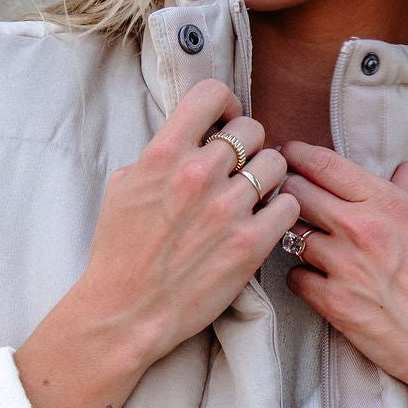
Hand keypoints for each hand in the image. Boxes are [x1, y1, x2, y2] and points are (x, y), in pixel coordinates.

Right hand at [77, 79, 299, 367]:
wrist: (126, 313)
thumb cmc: (119, 254)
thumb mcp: (123, 188)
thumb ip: (158, 157)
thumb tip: (187, 140)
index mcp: (164, 154)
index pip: (211, 95)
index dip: (226, 104)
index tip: (225, 122)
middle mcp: (198, 175)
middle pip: (252, 129)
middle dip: (249, 146)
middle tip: (240, 169)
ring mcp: (227, 209)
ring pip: (276, 164)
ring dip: (268, 178)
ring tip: (252, 198)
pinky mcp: (250, 244)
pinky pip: (288, 206)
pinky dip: (281, 211)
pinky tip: (264, 222)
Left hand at [278, 141, 407, 407]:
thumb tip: (405, 168)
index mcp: (389, 204)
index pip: (326, 165)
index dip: (298, 155)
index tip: (287, 154)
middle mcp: (361, 229)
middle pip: (296, 193)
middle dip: (287, 191)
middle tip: (285, 197)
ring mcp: (343, 266)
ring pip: (290, 234)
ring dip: (292, 236)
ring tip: (305, 243)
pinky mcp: (332, 303)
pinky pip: (294, 278)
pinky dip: (300, 277)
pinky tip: (315, 280)